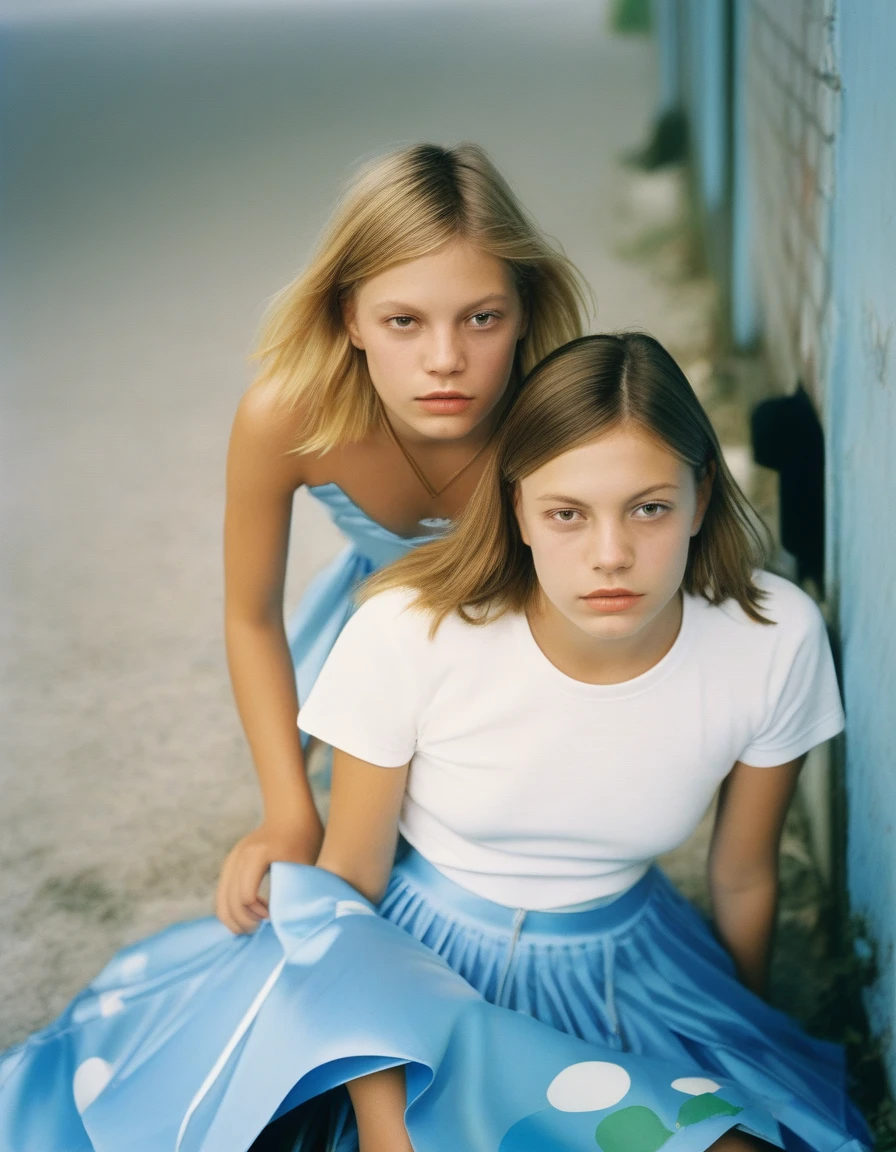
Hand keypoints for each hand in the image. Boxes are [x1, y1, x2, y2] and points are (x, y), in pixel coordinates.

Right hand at [215, 816, 322, 933]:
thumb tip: (286, 922)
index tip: (274, 916)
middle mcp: (238, 857)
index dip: (259, 914)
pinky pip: (223, 893)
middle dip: (244, 922)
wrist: (290, 814)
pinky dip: (232, 908)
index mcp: (256, 855)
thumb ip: (293, 890)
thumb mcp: (304, 864)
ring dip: (235, 918)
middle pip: (229, 903)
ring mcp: (231, 859)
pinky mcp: (230, 864)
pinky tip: (251, 913)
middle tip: (262, 929)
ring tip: (254, 926)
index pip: (246, 897)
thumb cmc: (304, 839)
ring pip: (221, 901)